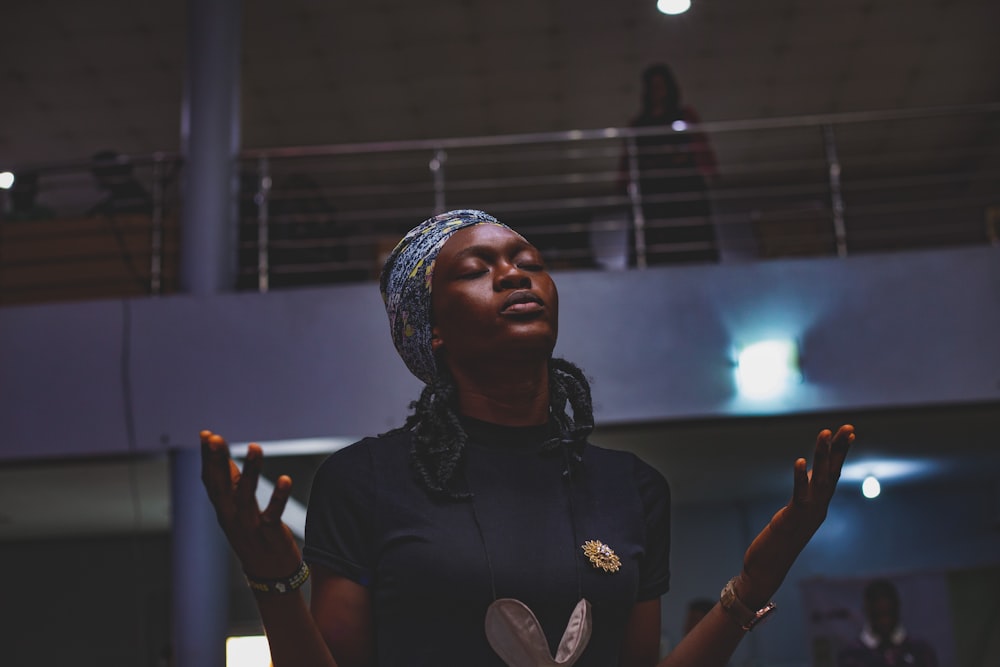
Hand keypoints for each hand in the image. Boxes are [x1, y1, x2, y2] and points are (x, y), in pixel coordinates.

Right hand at [200, 430, 302, 579]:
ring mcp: (249, 526)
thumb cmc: (253, 538)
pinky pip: (272, 514)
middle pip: (221, 486)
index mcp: (223, 510)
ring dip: (251, 470)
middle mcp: (232, 517)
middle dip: (217, 461)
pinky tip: (285, 479)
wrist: (269, 575)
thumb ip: (233, 487)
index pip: (211, 481)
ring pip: (246, 494)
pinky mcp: (269, 534)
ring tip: (255, 447)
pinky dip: (278, 496)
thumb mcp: (237, 512)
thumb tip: (224, 461)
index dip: (207, 458)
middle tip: (214, 438)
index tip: (206, 435)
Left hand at [736, 424, 854, 606]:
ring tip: (825, 433)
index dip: (841, 452)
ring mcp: (807, 514)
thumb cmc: (777, 543)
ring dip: (823, 456)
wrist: (767, 569)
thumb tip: (809, 479)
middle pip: (832, 473)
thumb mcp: (793, 515)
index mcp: (818, 505)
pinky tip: (802, 462)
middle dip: (840, 449)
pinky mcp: (791, 519)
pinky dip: (801, 478)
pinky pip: (800, 495)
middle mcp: (818, 508)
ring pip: (819, 480)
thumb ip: (804, 497)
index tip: (849, 432)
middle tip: (848, 427)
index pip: (833, 473)